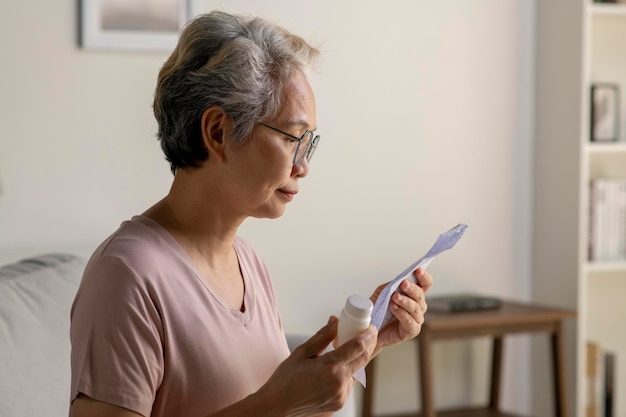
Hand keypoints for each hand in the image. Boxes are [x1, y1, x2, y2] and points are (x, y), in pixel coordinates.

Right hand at [257, 317, 376, 415]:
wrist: (277, 407)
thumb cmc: (285, 380)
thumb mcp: (301, 352)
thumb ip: (322, 336)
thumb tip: (335, 322)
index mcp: (329, 367)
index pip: (357, 347)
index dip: (367, 335)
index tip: (371, 327)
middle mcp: (339, 383)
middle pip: (363, 359)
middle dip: (368, 345)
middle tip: (368, 334)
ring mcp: (341, 395)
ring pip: (358, 372)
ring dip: (358, 359)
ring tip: (351, 348)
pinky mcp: (339, 403)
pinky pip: (350, 383)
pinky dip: (349, 372)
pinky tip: (340, 366)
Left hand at [369, 268, 431, 355]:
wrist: (369, 327)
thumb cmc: (377, 309)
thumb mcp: (382, 293)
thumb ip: (392, 285)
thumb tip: (400, 280)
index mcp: (413, 295)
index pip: (425, 284)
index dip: (424, 277)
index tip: (418, 271)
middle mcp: (418, 306)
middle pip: (421, 295)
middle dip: (412, 288)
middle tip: (403, 283)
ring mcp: (416, 319)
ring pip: (416, 308)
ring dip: (405, 301)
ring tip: (394, 296)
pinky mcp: (411, 331)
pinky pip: (410, 321)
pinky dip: (401, 312)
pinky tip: (394, 307)